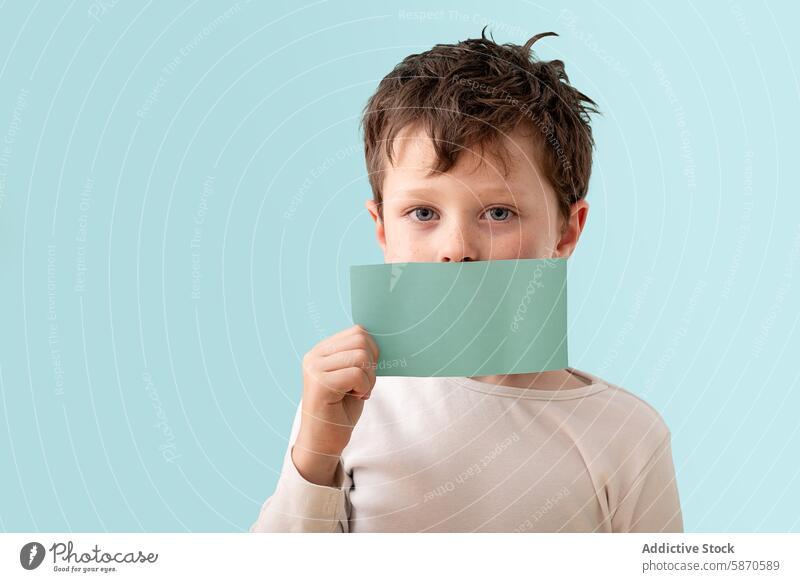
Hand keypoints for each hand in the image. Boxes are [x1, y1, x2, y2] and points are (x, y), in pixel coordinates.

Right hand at [292, 324, 378, 483]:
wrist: (323, 442)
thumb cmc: (339, 410)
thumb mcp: (351, 376)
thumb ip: (358, 356)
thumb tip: (379, 339)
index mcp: (321, 350)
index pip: (357, 331)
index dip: (372, 351)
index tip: (365, 373)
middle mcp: (314, 356)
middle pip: (360, 340)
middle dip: (371, 364)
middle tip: (363, 384)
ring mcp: (315, 369)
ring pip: (360, 356)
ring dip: (368, 378)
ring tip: (357, 391)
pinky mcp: (320, 385)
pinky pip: (356, 374)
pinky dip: (364, 387)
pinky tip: (355, 397)